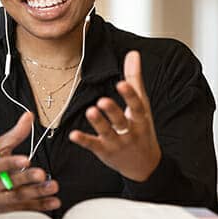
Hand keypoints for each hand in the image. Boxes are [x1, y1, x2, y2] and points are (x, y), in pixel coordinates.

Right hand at [0, 112, 60, 213]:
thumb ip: (14, 134)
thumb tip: (29, 116)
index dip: (10, 163)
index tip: (25, 159)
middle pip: (9, 184)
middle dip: (26, 179)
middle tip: (42, 174)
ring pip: (19, 198)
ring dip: (37, 193)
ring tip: (52, 186)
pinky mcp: (7, 210)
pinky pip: (25, 209)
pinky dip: (40, 206)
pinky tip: (53, 201)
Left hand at [69, 50, 161, 181]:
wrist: (144, 165)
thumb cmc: (141, 129)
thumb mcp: (142, 105)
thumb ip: (135, 79)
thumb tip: (133, 53)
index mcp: (140, 118)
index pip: (137, 105)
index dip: (129, 95)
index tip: (121, 83)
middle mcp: (129, 131)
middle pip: (121, 120)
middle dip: (112, 111)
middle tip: (102, 101)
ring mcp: (117, 142)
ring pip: (106, 133)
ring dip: (98, 123)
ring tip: (90, 111)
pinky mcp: (104, 151)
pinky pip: (93, 145)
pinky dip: (84, 140)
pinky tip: (73, 134)